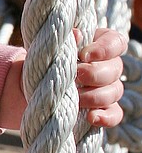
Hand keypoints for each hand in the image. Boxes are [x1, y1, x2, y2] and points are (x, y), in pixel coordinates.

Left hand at [0, 27, 126, 130]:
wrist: (37, 89)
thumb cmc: (45, 64)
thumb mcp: (48, 50)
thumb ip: (61, 41)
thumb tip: (77, 34)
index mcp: (99, 45)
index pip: (115, 42)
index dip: (105, 48)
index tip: (84, 55)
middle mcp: (108, 66)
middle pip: (116, 68)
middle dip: (95, 74)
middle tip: (76, 77)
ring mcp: (109, 89)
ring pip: (115, 91)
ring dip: (95, 96)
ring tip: (75, 99)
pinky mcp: (105, 110)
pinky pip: (115, 115)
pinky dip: (106, 117)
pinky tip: (91, 117)